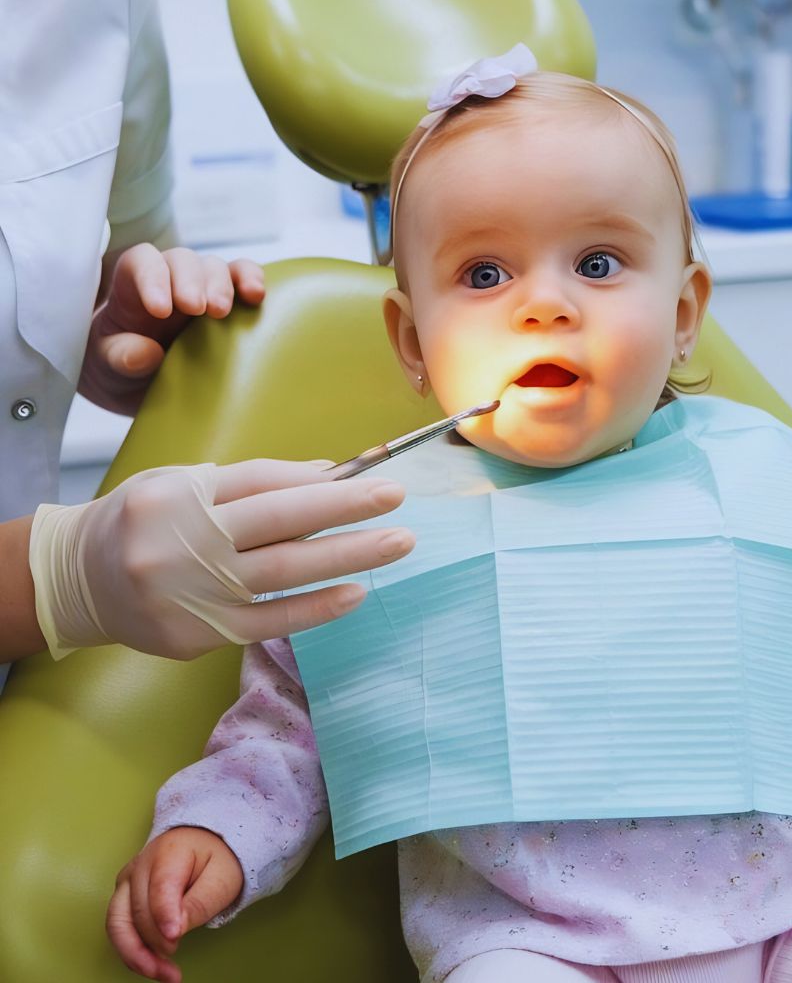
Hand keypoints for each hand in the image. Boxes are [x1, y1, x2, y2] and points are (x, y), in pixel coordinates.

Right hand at [29, 459, 414, 659]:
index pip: (264, 482)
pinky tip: (355, 593)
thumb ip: (255, 481)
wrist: (75, 580)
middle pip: (280, 521)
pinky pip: (269, 621)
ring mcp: (192, 592)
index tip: (373, 475)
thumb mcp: (186, 484)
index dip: (322, 480)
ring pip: (283, 570)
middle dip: (346, 509)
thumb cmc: (143, 520)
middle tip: (398, 499)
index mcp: (182, 495)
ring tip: (396, 543)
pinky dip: (315, 608)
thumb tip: (327, 474)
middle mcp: (185, 541)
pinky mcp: (199, 634)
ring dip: (347, 555)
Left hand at [79, 244, 265, 414]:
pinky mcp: (231, 300)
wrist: (145, 380)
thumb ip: (119, 356)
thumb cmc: (122, 364)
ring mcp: (203, 287)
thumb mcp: (107, 365)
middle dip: (191, 282)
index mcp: (133, 287)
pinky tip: (257, 296)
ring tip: (222, 311)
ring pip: (215, 267)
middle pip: (182, 260)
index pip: (141, 262)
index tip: (160, 310)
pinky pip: (244, 276)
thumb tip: (145, 353)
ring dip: (221, 285)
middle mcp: (170, 279)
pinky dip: (252, 280)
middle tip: (197, 309)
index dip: (151, 278)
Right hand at [107, 826, 242, 982]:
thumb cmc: (213, 859)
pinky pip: (118, 929)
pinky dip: (132, 952)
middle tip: (175, 968)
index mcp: (170, 851)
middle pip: (138, 910)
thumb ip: (201, 902)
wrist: (201, 845)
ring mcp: (127, 880)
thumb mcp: (222, 877)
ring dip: (136, 955)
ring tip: (162, 974)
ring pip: (118, 924)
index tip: (174, 938)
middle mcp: (140, 864)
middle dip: (155, 944)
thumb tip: (175, 931)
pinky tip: (152, 966)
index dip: (164, 916)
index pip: (161, 887)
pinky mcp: (122, 896)